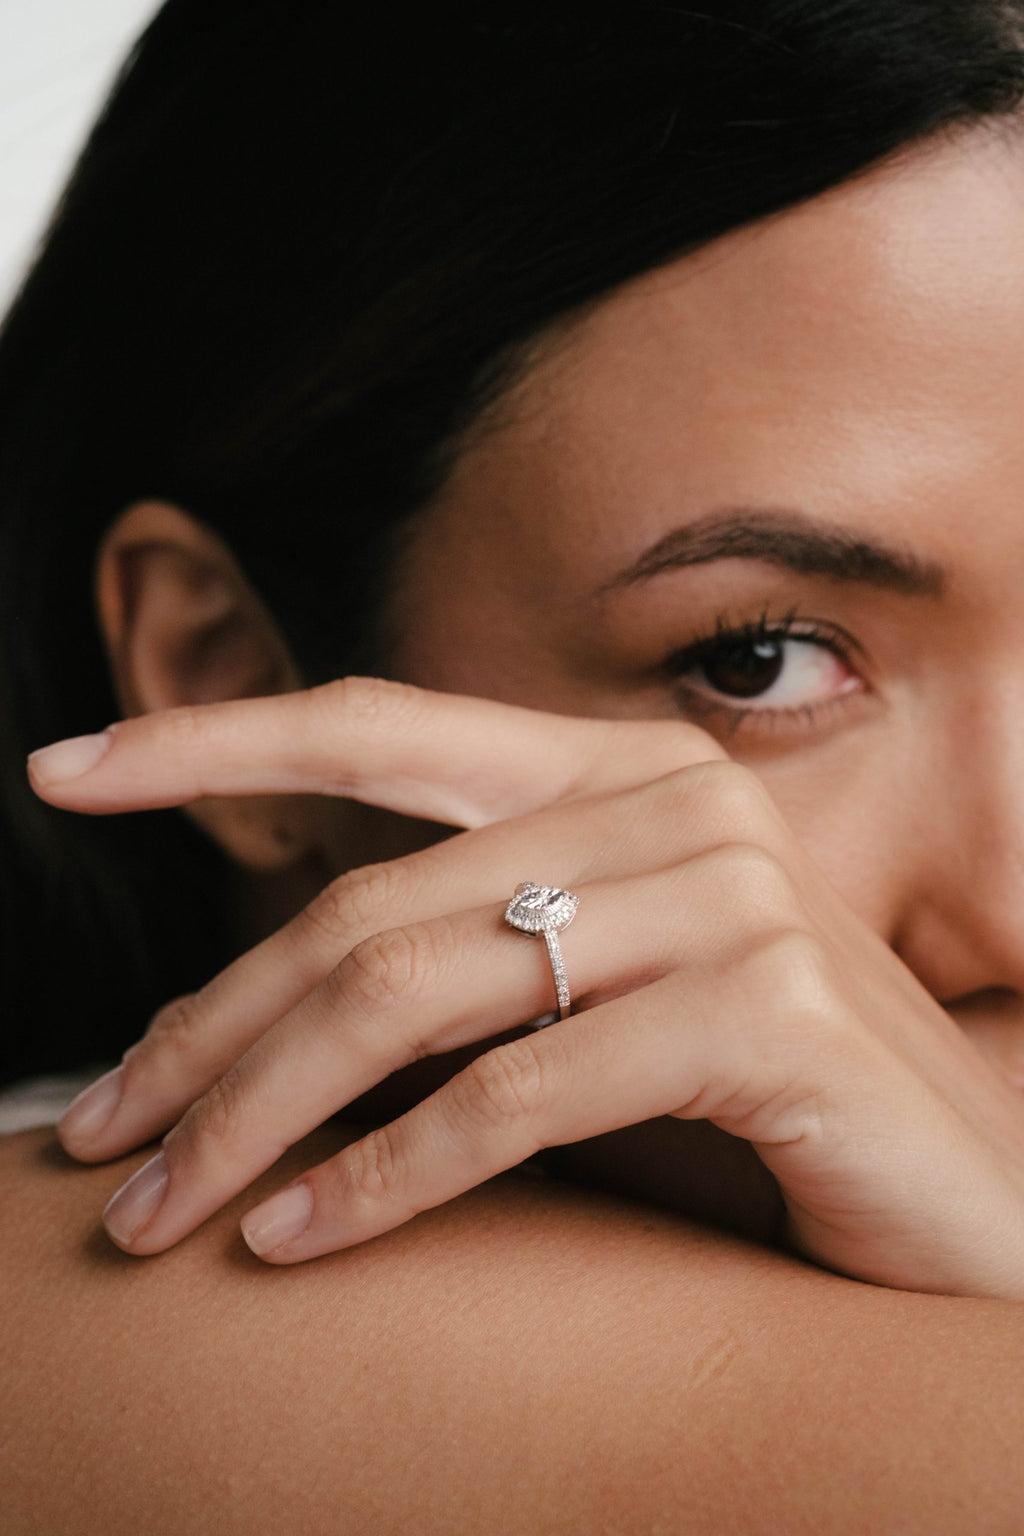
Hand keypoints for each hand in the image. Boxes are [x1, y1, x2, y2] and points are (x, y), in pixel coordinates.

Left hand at [33, 679, 1023, 1295]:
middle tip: (101, 1137)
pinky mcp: (761, 1012)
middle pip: (371, 904)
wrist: (964, 1190)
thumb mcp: (595, 997)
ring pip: (417, 996)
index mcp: (623, 770)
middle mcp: (674, 801)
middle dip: (208, 1031)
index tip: (64, 770)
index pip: (384, 726)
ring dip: (262, 1116)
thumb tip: (255, 1010)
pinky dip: (385, 1177)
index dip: (215, 742)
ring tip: (164, 1213)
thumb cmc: (757, 1099)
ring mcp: (726, 896)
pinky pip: (514, 1096)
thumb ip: (468, 958)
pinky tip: (298, 1237)